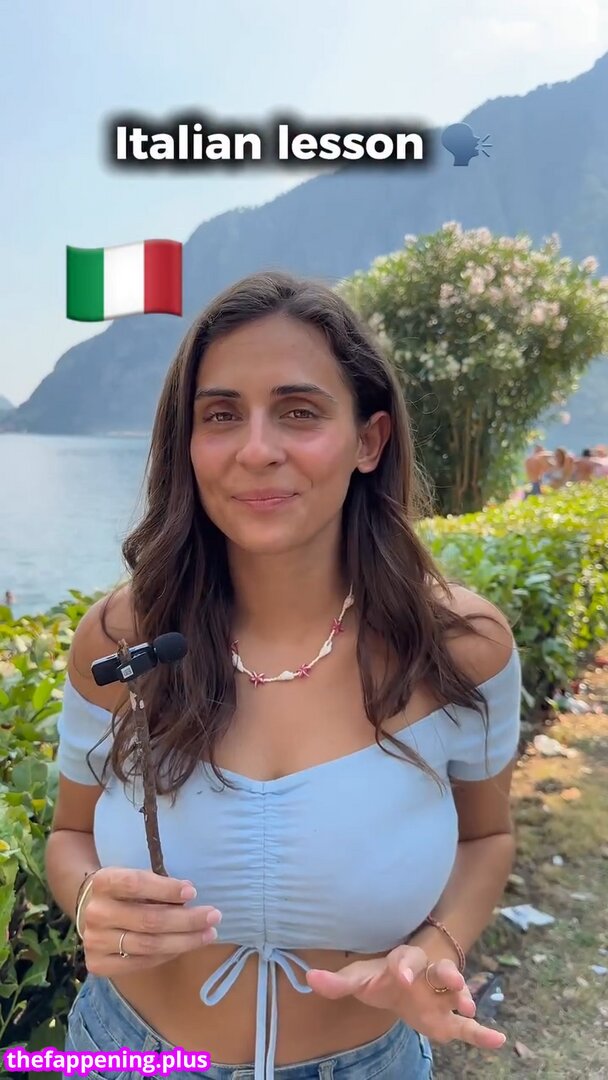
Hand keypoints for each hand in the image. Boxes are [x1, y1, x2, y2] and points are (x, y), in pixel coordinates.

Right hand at [79, 867, 221, 975]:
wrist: (92, 910)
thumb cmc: (125, 890)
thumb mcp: (136, 877)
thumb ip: (158, 884)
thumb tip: (189, 894)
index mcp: (103, 882)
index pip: (136, 884)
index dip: (166, 889)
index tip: (193, 891)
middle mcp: (96, 912)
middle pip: (148, 920)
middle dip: (186, 920)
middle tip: (214, 916)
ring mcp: (94, 941)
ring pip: (148, 945)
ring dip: (184, 941)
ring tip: (208, 934)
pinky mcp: (98, 963)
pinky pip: (141, 963)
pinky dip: (167, 955)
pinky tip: (184, 946)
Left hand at [306, 944, 506, 1051]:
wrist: (404, 979)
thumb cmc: (381, 977)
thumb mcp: (360, 978)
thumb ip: (337, 982)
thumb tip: (309, 979)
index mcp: (404, 962)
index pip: (405, 960)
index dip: (405, 967)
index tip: (402, 976)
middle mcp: (428, 975)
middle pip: (440, 969)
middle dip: (446, 973)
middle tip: (451, 979)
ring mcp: (441, 997)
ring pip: (457, 991)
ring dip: (464, 995)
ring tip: (469, 1005)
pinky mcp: (449, 1019)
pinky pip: (468, 1027)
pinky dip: (482, 1033)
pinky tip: (498, 1040)